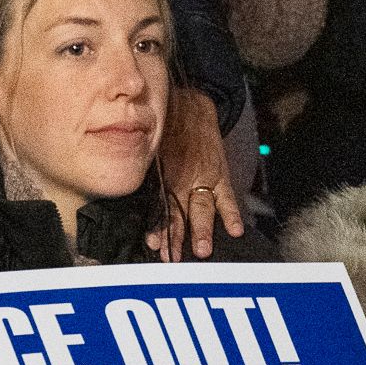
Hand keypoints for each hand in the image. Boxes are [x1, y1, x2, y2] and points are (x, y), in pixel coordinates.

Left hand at [149, 86, 242, 258]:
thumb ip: (146, 175)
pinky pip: (227, 196)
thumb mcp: (150, 152)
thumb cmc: (165, 131)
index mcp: (164, 177)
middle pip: (179, 213)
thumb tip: (130, 193)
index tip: (154, 245)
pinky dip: (231, 214)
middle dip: (177, 236)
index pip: (160, 207)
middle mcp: (183, 181)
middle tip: (174, 258)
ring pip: (202, 208)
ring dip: (202, 230)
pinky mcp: (220, 173)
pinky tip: (235, 230)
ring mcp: (204, 178)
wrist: (190, 106)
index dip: (158, 227)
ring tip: (202, 249)